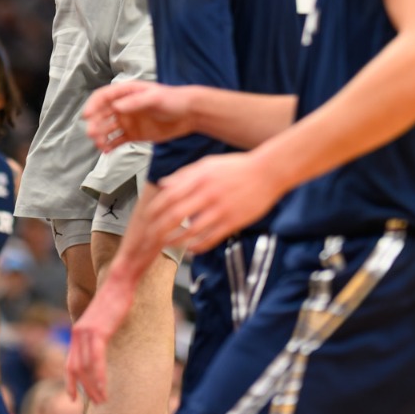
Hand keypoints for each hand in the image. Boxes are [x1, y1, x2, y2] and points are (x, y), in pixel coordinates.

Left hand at [66, 265, 137, 402]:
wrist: (119, 281)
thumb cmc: (116, 299)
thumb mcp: (104, 321)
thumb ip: (100, 335)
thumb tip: (104, 346)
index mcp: (78, 332)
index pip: (70, 363)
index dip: (70, 382)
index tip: (73, 398)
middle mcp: (78, 333)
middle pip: (76, 369)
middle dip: (85, 389)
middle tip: (96, 403)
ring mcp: (85, 333)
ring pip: (85, 368)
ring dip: (93, 387)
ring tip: (102, 401)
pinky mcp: (97, 332)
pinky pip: (95, 361)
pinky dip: (99, 377)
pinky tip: (104, 389)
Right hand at [84, 81, 197, 149]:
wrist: (189, 114)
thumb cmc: (173, 99)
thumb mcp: (155, 97)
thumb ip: (135, 102)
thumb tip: (116, 107)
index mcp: (126, 93)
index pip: (103, 97)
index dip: (93, 105)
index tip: (86, 116)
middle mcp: (124, 107)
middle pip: (102, 114)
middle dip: (95, 123)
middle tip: (92, 133)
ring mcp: (128, 121)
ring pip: (107, 129)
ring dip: (100, 136)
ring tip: (99, 144)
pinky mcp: (134, 134)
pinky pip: (117, 141)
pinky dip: (110, 146)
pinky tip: (106, 151)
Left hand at [139, 152, 281, 255]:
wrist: (267, 172)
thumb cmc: (237, 167)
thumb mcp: (208, 164)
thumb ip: (184, 175)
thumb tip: (163, 185)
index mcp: (199, 178)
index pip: (168, 197)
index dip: (154, 211)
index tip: (147, 219)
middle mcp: (207, 194)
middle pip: (174, 216)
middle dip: (158, 229)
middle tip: (150, 237)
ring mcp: (220, 209)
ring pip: (191, 231)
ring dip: (175, 241)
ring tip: (166, 245)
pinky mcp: (233, 222)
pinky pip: (210, 238)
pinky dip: (197, 247)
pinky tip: (190, 249)